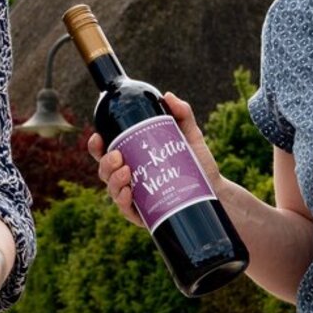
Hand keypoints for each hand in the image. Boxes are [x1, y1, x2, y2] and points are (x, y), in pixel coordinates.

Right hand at [88, 91, 221, 228]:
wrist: (216, 191)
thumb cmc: (198, 163)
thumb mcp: (190, 136)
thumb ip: (182, 114)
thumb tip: (167, 96)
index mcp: (133, 158)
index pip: (107, 152)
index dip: (96, 146)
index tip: (97, 136)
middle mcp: (130, 178)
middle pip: (104, 171)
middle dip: (104, 163)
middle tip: (117, 156)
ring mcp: (135, 197)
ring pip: (112, 189)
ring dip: (113, 181)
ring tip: (126, 172)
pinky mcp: (144, 215)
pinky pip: (126, 210)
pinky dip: (122, 201)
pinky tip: (128, 193)